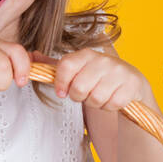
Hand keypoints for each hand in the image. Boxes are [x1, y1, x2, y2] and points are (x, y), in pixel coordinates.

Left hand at [30, 47, 149, 110]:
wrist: (129, 82)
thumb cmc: (96, 78)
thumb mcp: (76, 70)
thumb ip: (53, 65)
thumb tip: (31, 56)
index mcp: (86, 54)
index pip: (65, 66)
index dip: (60, 83)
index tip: (61, 92)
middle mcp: (103, 60)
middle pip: (79, 87)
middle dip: (79, 96)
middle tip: (85, 94)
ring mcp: (119, 72)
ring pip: (95, 98)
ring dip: (95, 103)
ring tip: (98, 96)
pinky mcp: (131, 85)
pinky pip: (112, 104)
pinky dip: (109, 106)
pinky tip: (110, 99)